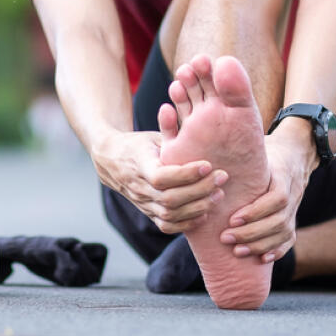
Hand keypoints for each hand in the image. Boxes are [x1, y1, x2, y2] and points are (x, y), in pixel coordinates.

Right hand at [93, 130, 228, 234]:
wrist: (112, 162)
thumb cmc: (139, 145)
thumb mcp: (152, 136)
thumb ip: (168, 132)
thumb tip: (178, 110)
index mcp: (139, 165)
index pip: (162, 177)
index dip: (186, 174)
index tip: (208, 165)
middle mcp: (139, 188)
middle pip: (170, 198)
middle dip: (200, 190)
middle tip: (222, 177)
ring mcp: (143, 204)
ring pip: (170, 214)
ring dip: (198, 207)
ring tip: (219, 194)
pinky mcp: (148, 214)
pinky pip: (167, 226)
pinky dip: (188, 223)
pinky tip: (205, 212)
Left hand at [221, 120, 317, 262]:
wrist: (296, 152)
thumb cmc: (267, 149)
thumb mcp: (256, 147)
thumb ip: (238, 154)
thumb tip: (208, 158)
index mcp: (283, 175)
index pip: (276, 198)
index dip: (256, 211)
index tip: (233, 219)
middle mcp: (293, 193)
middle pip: (278, 220)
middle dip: (252, 233)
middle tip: (226, 238)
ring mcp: (295, 207)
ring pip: (284, 232)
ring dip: (260, 244)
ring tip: (237, 250)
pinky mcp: (294, 217)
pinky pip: (290, 238)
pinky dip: (277, 250)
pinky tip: (261, 259)